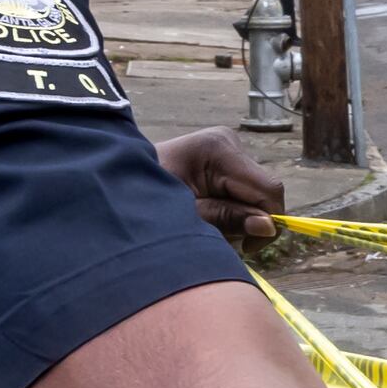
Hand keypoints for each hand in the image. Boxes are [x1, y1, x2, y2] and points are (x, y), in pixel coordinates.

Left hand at [155, 128, 283, 241]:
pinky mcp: (224, 157)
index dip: (268, 220)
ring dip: (240, 216)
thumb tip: (269, 227)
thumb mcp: (187, 216)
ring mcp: (227, 146)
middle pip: (264, 191)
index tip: (247, 246)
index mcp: (218, 149)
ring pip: (256, 192)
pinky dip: (232, 207)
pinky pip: (244, 188)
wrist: (117, 178)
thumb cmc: (147, 199)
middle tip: (218, 235)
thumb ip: (228, 219)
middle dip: (249, 219)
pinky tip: (208, 211)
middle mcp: (228, 141)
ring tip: (206, 222)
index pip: (267, 188)